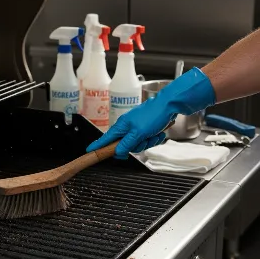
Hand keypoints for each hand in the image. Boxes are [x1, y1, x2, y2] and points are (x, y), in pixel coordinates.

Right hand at [87, 67, 215, 157]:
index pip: (105, 139)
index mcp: (121, 126)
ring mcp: (136, 129)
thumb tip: (117, 152)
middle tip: (143, 140)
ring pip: (137, 145)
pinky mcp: (145, 129)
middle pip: (124, 146)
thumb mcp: (138, 133)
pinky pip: (147, 141)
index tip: (89, 151)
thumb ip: (126, 144)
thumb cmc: (153, 114)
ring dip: (148, 142)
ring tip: (154, 134)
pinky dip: (154, 139)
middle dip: (136, 146)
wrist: (170, 105)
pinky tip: (159, 133)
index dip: (98, 146)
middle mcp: (127, 127)